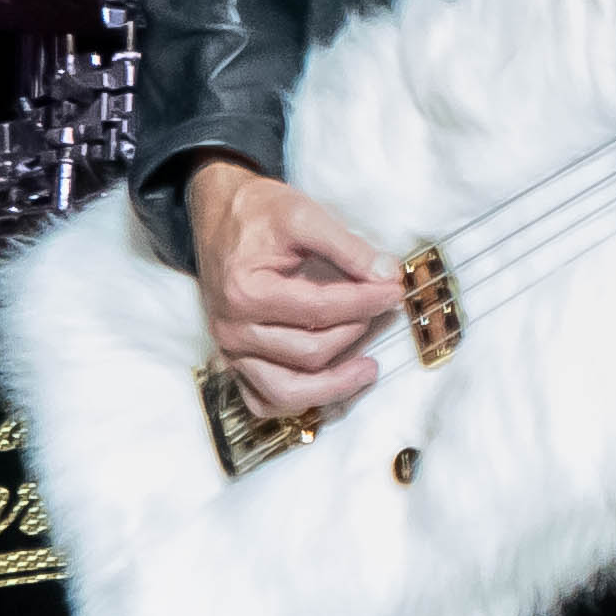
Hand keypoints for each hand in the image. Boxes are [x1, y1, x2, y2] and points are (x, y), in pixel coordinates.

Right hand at [186, 154, 399, 418]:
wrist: (220, 215)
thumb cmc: (260, 214)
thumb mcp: (304, 215)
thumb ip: (347, 247)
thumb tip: (388, 274)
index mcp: (246, 292)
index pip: (320, 309)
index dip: (366, 301)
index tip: (395, 289)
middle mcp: (232, 329)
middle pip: (309, 351)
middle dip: (355, 332)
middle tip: (382, 310)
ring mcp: (231, 351)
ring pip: (287, 390)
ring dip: (335, 383)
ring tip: (369, 366)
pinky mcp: (234, 363)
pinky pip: (263, 401)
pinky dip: (298, 401)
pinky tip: (330, 385)